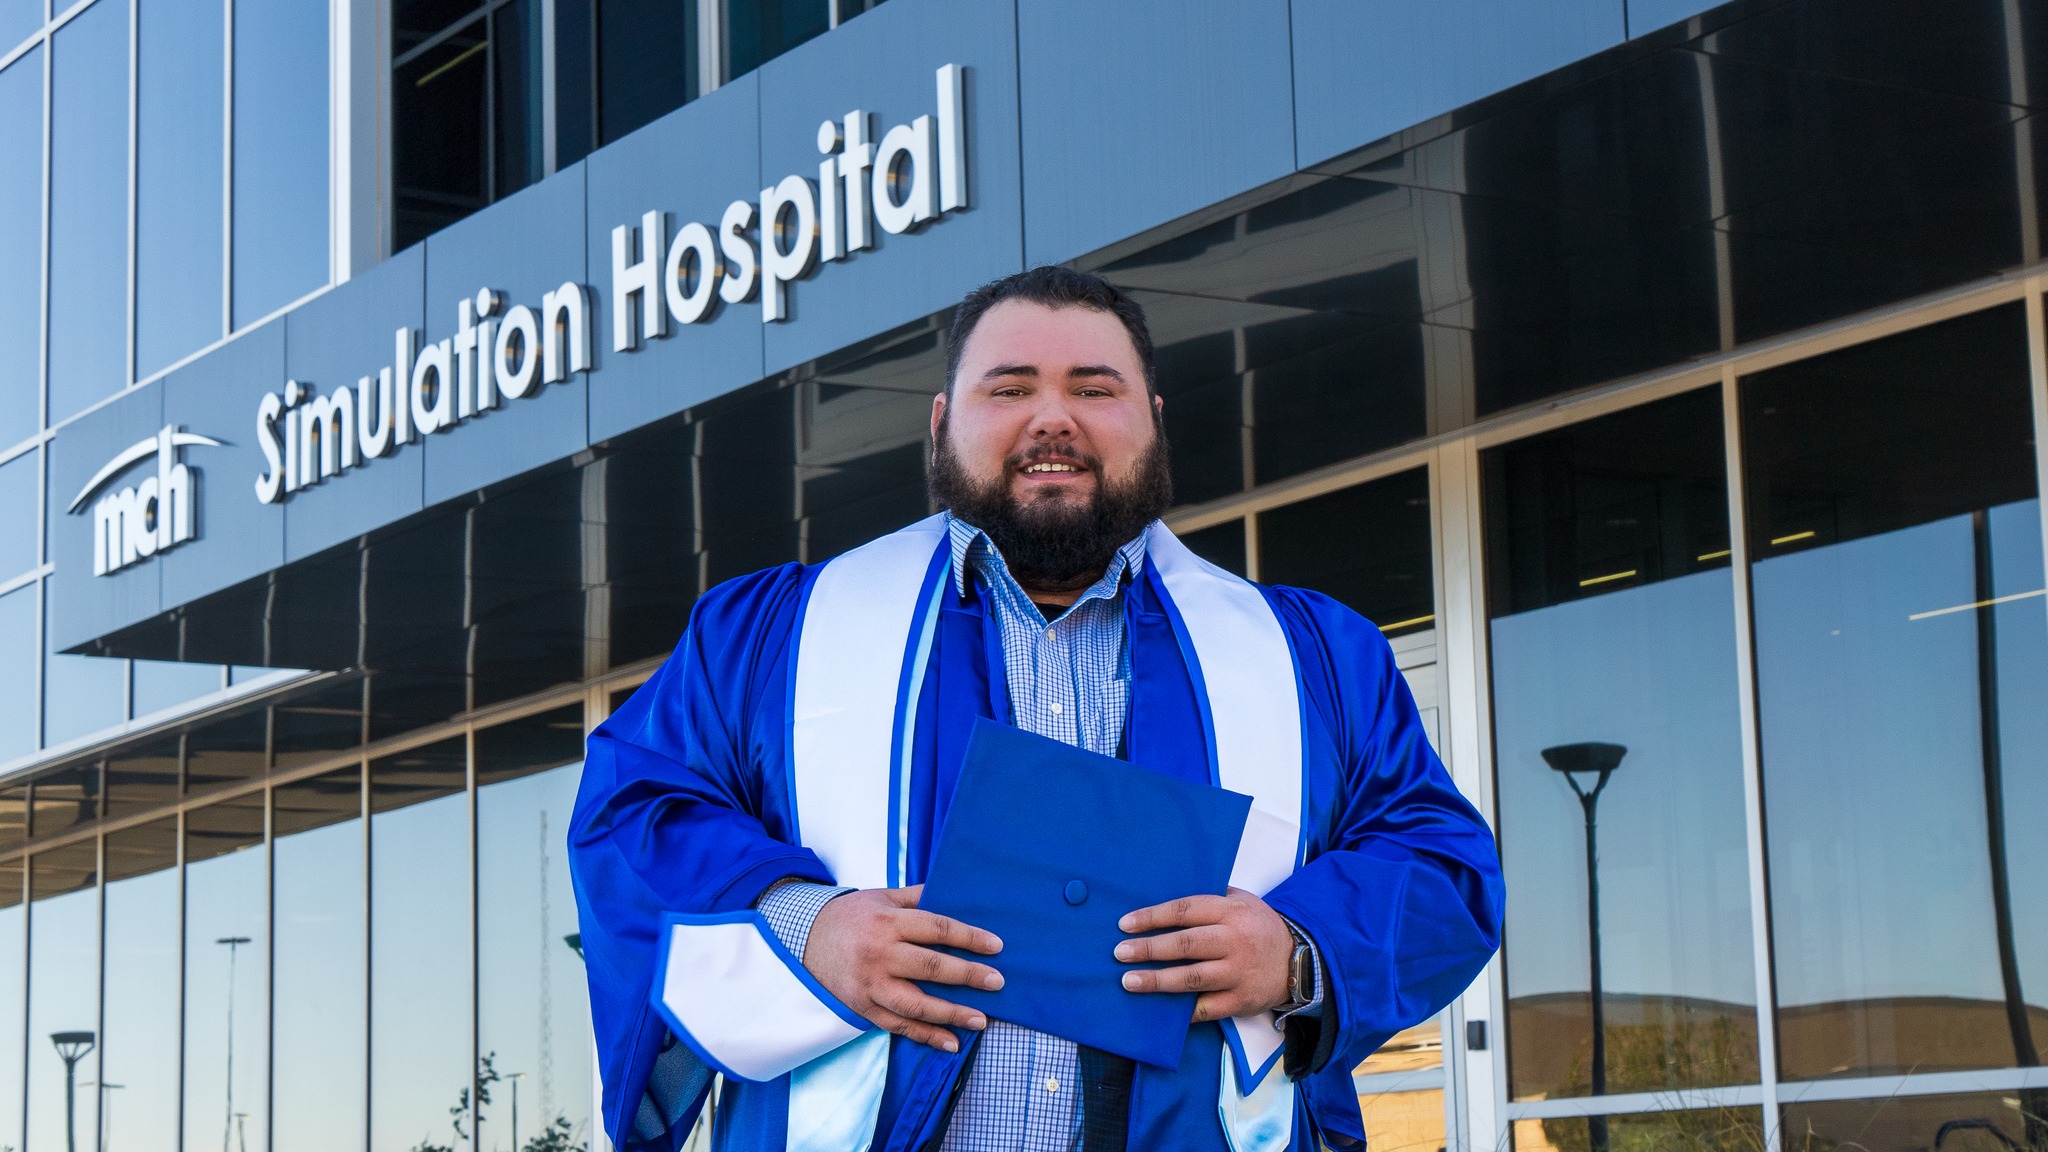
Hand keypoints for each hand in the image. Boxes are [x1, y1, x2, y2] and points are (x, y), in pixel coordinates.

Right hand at [802, 884, 1004, 1052]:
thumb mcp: (882, 897)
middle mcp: (880, 955)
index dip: (968, 938)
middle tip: (997, 982)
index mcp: (888, 923)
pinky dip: (925, 1036)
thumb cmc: (851, 916)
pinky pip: (898, 1026)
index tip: (996, 946)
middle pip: (930, 968)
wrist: (803, 940)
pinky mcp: (864, 1007)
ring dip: (951, 1014)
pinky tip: (950, 1041)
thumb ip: (917, 897)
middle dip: (967, 976)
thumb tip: (955, 893)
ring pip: (916, 1004)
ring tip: (981, 1019)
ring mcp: (871, 985)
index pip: (936, 929)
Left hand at [1113, 886, 1294, 1021]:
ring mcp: (1237, 973)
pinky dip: (1182, 1010)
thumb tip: (1167, 890)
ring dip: (1157, 980)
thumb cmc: (1260, 927)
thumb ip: (1211, 896)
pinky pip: (1206, 1007)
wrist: (1300, 961)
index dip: (1153, 917)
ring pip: (1191, 978)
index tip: (1126, 924)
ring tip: (1129, 981)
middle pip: (1185, 944)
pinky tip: (1159, 1009)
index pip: (1185, 911)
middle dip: (1149, 949)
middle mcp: (1234, 941)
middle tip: (1120, 953)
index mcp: (1231, 912)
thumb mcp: (1242, 900)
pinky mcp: (1240, 1000)